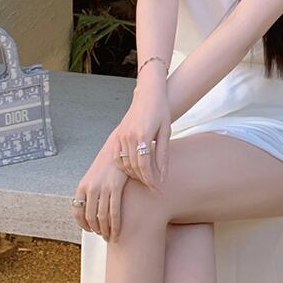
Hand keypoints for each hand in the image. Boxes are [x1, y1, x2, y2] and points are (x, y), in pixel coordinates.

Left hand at [72, 144, 127, 240]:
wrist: (118, 150)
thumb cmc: (107, 165)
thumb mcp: (93, 178)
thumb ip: (89, 193)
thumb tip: (90, 211)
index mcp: (82, 186)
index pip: (77, 211)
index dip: (82, 224)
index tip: (88, 230)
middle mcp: (90, 188)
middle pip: (90, 217)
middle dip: (96, 230)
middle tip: (101, 235)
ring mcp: (103, 188)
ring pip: (102, 217)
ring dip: (106, 231)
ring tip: (109, 236)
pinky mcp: (116, 188)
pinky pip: (114, 212)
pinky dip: (115, 226)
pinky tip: (117, 232)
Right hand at [114, 65, 170, 190]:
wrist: (148, 94)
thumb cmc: (161, 111)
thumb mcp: (165, 132)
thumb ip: (163, 154)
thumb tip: (163, 176)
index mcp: (142, 135)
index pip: (145, 166)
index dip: (151, 180)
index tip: (157, 189)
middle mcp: (129, 136)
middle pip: (134, 167)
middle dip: (143, 179)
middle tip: (152, 187)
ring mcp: (120, 135)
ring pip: (124, 164)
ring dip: (134, 174)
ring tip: (145, 179)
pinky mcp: (117, 135)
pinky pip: (117, 157)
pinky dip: (124, 167)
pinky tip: (133, 170)